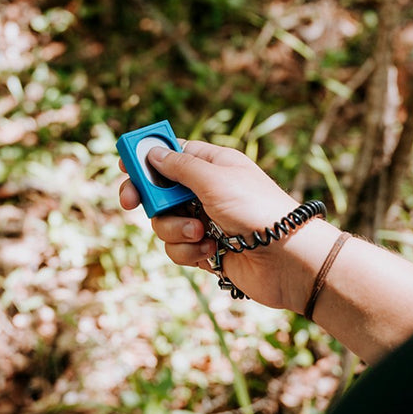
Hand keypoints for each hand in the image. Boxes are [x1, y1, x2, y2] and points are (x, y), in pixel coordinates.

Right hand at [119, 140, 325, 309]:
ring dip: (174, 229)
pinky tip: (211, 252)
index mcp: (212, 165)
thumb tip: (152, 153)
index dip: (146, 159)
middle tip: (130, 202)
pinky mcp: (204, 250)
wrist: (288, 260)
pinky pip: (176, 248)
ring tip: (199, 232)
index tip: (124, 165)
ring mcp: (203, 221)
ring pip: (163, 223)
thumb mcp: (214, 180)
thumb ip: (179, 167)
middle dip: (147, 198)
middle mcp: (205, 191)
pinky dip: (188, 251)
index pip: (171, 155)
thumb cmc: (256, 210)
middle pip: (158, 191)